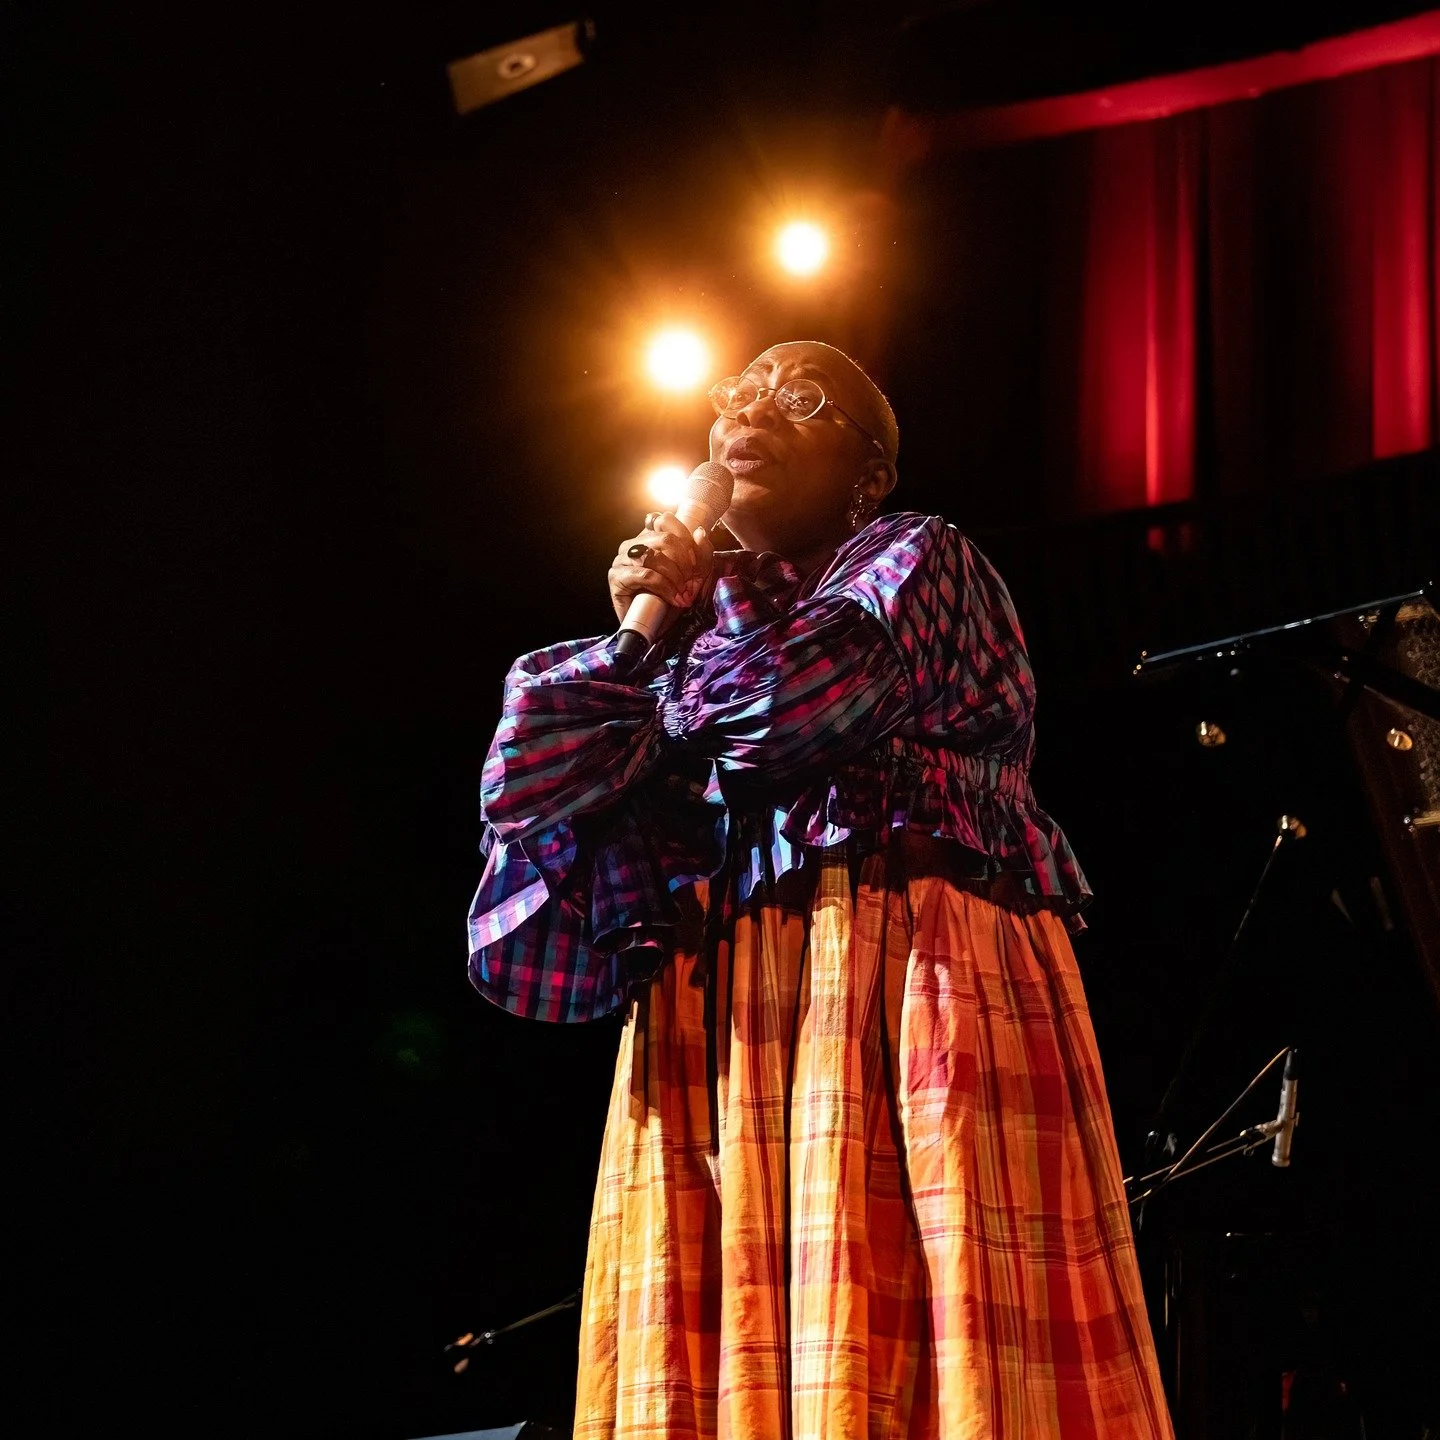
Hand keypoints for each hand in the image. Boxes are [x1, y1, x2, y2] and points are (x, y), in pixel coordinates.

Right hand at [609, 510, 714, 626]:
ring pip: (654, 556)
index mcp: (648, 537)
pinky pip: (646, 575)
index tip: (694, 563)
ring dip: (675, 576)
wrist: (654, 625)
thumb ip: (702, 552)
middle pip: (664, 539)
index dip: (685, 538)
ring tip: (681, 592)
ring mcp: (622, 559)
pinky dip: (664, 587)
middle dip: (684, 562)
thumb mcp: (695, 573)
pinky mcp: (617, 577)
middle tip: (689, 582)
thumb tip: (700, 532)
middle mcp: (633, 544)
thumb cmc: (672, 596)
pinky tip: (672, 598)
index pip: (665, 520)